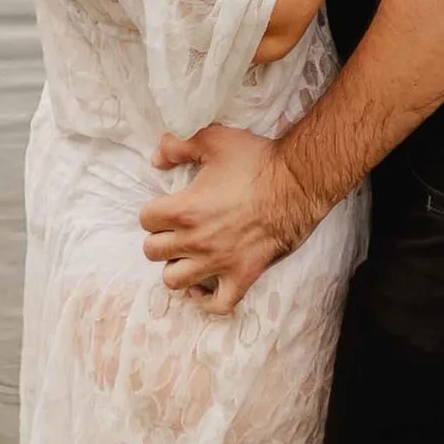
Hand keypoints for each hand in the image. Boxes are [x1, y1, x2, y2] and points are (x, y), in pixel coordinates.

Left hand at [140, 125, 312, 309]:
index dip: (154, 212)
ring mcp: (219, 262)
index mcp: (185, 209)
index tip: (167, 207)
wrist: (298, 182)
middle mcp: (196, 240)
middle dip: (160, 238)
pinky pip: (218, 303)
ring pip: (173, 281)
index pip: (146, 220)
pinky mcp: (243, 275)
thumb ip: (178, 146)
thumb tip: (157, 158)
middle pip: (153, 251)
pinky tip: (204, 286)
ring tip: (186, 255)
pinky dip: (206, 300)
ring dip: (176, 268)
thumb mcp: (213, 140)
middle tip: (176, 229)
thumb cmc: (256, 160)